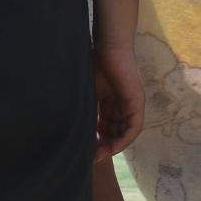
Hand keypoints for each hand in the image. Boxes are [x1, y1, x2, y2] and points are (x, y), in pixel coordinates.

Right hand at [92, 40, 143, 158]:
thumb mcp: (85, 87)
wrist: (107, 44)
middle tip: (89, 156)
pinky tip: (113, 147)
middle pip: (114, 131)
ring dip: (112, 145)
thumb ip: (83, 102)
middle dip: (103, 145)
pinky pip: (133, 128)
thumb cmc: (92, 59)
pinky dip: (124, 139)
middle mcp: (122, 104)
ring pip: (124, 133)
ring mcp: (131, 104)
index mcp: (109, 99)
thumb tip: (64, 117)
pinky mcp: (136, 103)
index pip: (105, 124)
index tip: (84, 148)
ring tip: (98, 155)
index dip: (95, 137)